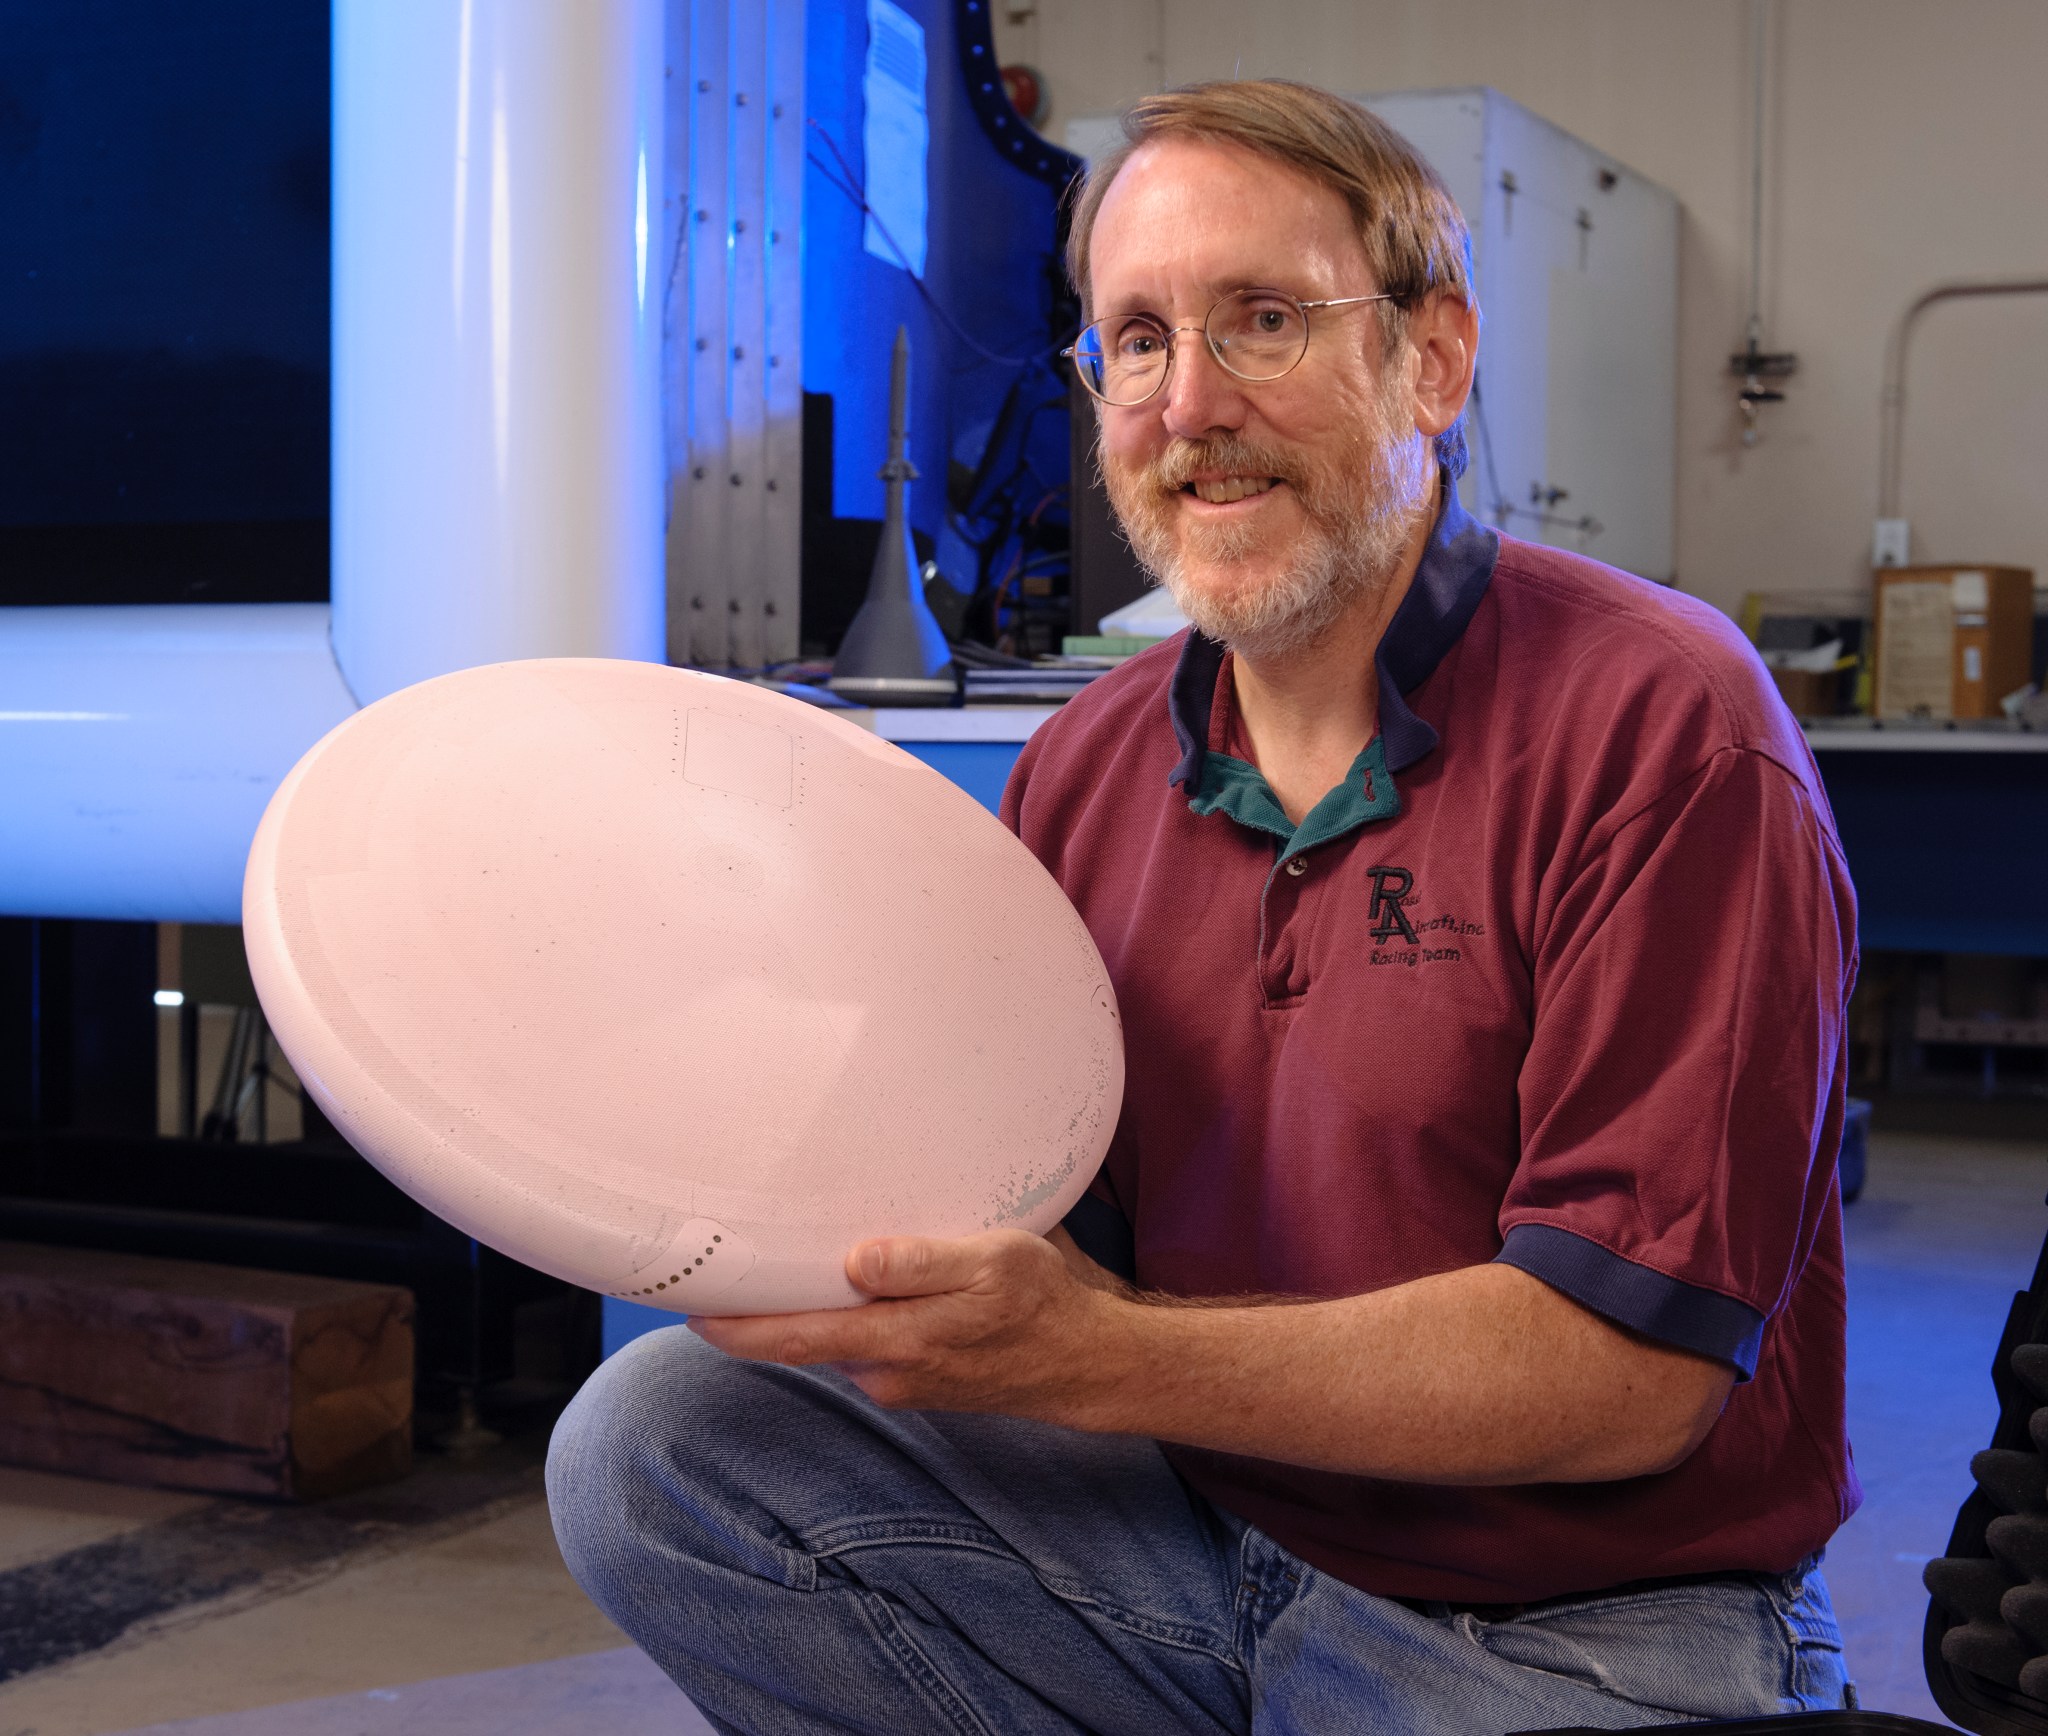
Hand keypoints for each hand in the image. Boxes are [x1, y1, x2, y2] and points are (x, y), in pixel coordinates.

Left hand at [688, 1227, 1126, 1423]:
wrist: (1085, 1363)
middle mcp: (889, 1369)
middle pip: (802, 1343)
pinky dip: (839, 1321)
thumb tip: (856, 1261)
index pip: (799, 1337)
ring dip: (797, 1317)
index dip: (740, 1328)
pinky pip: (859, 1346)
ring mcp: (900, 1379)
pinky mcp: (914, 1377)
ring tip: (762, 1276)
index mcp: (902, 1340)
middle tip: (703, 1289)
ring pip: (831, 1343)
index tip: (691, 1309)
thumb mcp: (996, 1261)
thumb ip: (923, 1263)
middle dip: (750, 1323)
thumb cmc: (1043, 1302)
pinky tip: (836, 1292)